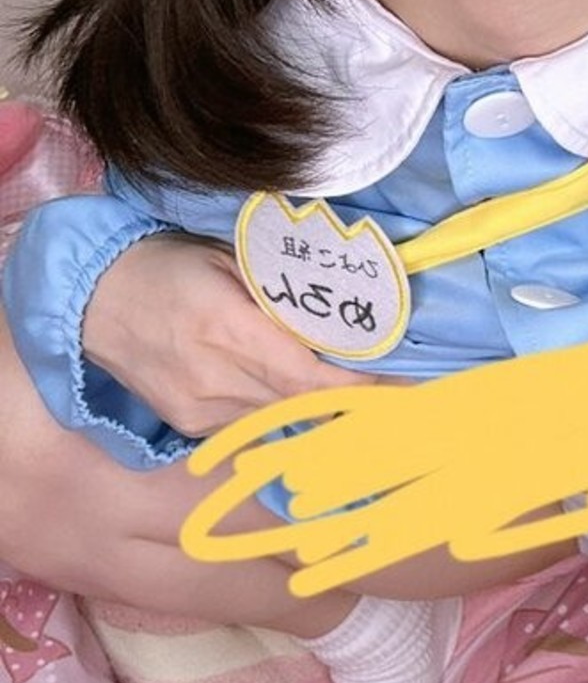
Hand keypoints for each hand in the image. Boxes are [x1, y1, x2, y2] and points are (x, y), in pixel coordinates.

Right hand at [82, 234, 372, 435]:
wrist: (96, 301)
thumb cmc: (169, 266)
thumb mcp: (230, 258)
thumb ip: (283, 288)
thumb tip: (343, 310)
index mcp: (227, 328)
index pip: (309, 376)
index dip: (357, 385)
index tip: (398, 381)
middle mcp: (215, 379)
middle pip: (301, 401)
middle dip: (348, 394)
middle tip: (398, 387)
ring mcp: (201, 409)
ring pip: (281, 415)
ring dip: (315, 402)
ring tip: (353, 386)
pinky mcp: (193, 424)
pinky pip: (253, 421)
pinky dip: (278, 405)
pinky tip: (289, 387)